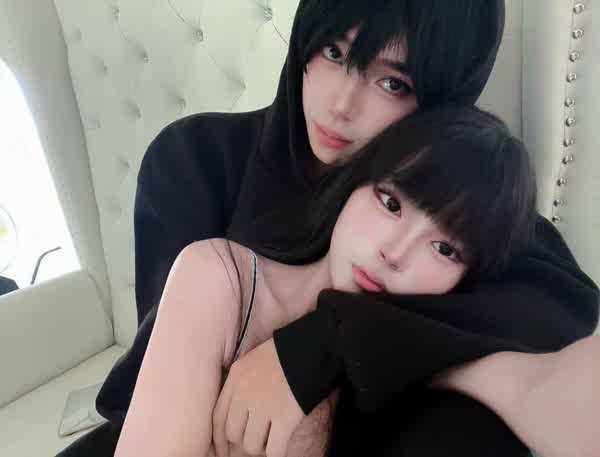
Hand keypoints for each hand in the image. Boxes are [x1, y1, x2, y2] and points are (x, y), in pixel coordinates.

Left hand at [212, 337, 304, 456]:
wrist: (315, 345)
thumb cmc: (289, 351)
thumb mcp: (256, 358)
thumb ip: (244, 381)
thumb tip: (241, 413)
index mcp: (236, 375)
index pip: (218, 416)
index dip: (220, 438)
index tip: (225, 449)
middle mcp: (245, 392)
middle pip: (233, 433)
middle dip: (245, 441)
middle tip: (258, 438)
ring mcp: (264, 405)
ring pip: (252, 444)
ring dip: (262, 447)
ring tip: (272, 439)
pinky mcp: (285, 416)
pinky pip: (274, 449)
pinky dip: (276, 452)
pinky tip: (281, 448)